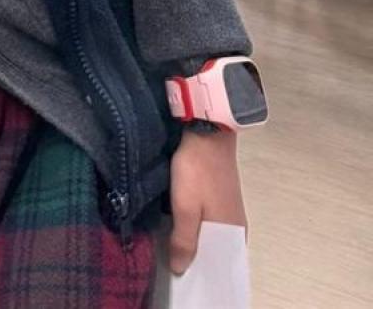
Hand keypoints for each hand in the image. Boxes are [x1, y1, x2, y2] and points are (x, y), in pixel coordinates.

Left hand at [168, 127, 245, 274]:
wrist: (207, 131)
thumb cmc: (197, 172)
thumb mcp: (185, 208)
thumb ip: (183, 240)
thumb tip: (180, 270)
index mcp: (233, 233)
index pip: (220, 265)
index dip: (202, 273)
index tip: (184, 278)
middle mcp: (236, 226)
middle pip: (215, 250)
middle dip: (196, 257)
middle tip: (173, 262)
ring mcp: (230, 210)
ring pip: (211, 235)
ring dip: (195, 241)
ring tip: (174, 248)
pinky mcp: (222, 197)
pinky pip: (210, 221)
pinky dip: (197, 227)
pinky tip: (181, 226)